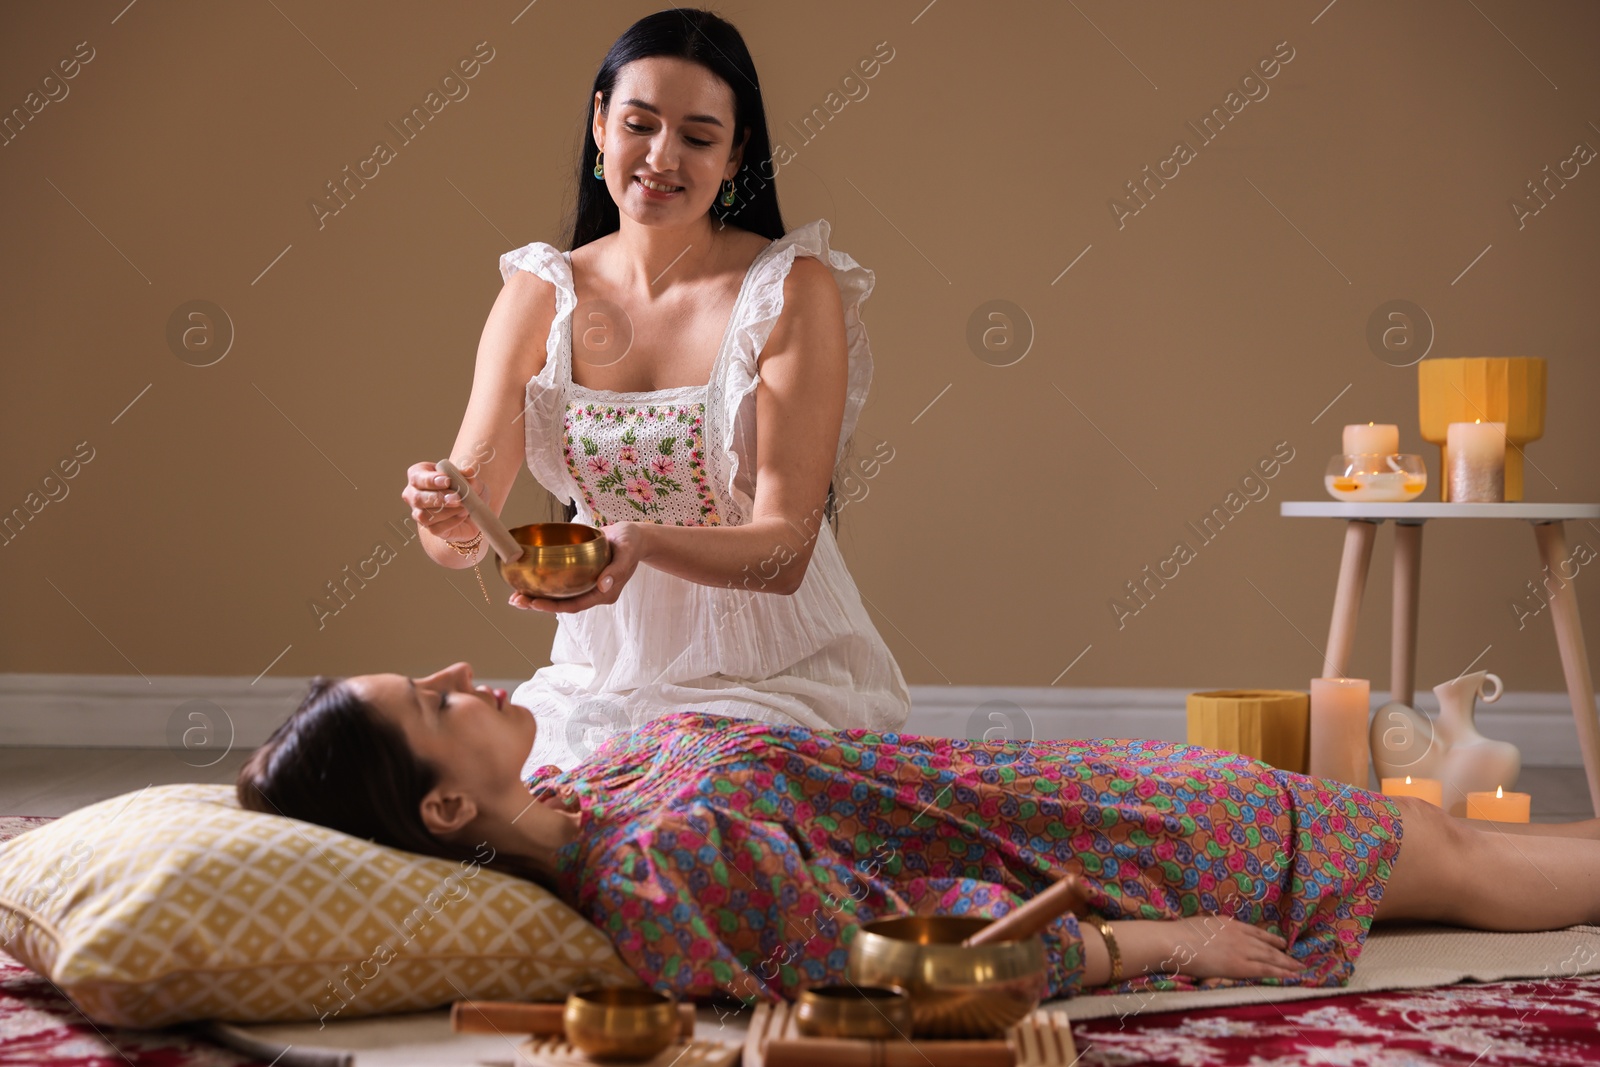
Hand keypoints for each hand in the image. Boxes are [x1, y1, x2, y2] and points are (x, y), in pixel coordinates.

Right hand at [403, 460, 484, 542]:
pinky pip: (435, 528)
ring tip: (464, 507)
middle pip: (418, 498)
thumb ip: (467, 475)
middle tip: (457, 497)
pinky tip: (462, 515)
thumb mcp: (470, 479)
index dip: (430, 480)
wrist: (474, 511)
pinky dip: (452, 522)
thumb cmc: (466, 489)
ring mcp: (419, 513)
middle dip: (438, 498)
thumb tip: (468, 471)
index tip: (447, 481)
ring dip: (447, 511)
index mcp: (419, 475)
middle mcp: (414, 494)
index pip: (416, 477)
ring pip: (424, 515)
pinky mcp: (429, 528)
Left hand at [511, 521, 646, 612]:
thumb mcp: (627, 552)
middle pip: (562, 604)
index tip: (533, 603)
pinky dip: (543, 584)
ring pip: (559, 596)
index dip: (553, 606)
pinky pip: (560, 584)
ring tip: (514, 596)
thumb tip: (603, 585)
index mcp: (605, 593)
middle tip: (516, 600)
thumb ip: (617, 570)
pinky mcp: (580, 576)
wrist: (635, 536)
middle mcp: (593, 592)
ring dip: (537, 597)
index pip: (575, 604)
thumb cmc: (632, 542)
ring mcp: (586, 585)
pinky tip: (527, 580)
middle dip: (538, 604)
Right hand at [1160, 916, 1304, 980]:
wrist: (1174, 941)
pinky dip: (1280, 973)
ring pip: (1271, 958)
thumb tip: (1211, 939)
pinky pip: (1266, 970)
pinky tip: (1291, 976)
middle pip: (1267, 945)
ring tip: (1300, 969)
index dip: (1270, 939)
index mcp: (1228, 924)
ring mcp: (1241, 949)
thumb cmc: (1178, 935)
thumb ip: (1211, 932)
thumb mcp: (1199, 926)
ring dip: (1287, 964)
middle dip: (1283, 954)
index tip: (1281, 943)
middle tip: (1297, 960)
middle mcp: (1239, 935)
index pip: (1255, 932)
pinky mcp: (1240, 965)